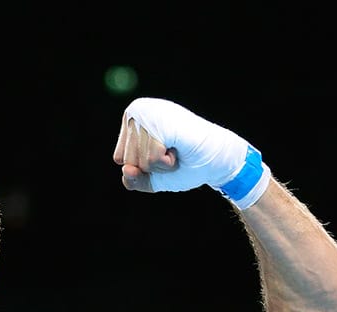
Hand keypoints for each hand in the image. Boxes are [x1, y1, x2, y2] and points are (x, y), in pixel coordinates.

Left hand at [113, 98, 269, 208]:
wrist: (217, 161)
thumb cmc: (185, 164)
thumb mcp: (150, 177)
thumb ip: (131, 179)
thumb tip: (127, 169)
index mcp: (132, 117)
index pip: (120, 158)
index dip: (142, 166)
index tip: (163, 152)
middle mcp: (138, 109)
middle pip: (127, 160)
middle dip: (151, 166)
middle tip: (173, 151)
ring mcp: (150, 114)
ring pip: (139, 160)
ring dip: (160, 164)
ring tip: (177, 149)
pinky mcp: (163, 123)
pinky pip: (152, 158)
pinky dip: (166, 163)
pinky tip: (179, 148)